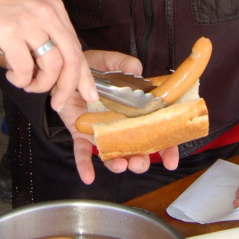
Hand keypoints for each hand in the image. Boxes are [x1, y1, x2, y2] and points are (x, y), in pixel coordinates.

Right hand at [0, 0, 96, 110]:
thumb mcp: (28, 9)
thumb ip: (43, 31)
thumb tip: (51, 64)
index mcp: (54, 9)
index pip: (77, 47)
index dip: (84, 75)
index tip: (88, 93)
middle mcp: (47, 13)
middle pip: (71, 59)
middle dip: (67, 87)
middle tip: (57, 101)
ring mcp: (28, 21)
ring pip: (51, 65)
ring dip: (41, 84)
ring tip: (27, 85)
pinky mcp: (9, 30)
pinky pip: (23, 65)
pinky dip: (20, 79)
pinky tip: (13, 77)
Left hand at [54, 50, 179, 184]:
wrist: (68, 70)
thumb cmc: (94, 67)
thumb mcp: (111, 61)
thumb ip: (125, 64)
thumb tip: (138, 71)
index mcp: (136, 110)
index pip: (158, 132)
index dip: (167, 148)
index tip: (171, 160)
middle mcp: (121, 125)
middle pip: (138, 150)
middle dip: (142, 161)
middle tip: (140, 161)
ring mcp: (102, 132)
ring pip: (114, 155)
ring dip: (119, 164)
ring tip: (120, 165)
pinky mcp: (82, 133)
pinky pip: (83, 152)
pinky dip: (85, 166)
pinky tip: (89, 177)